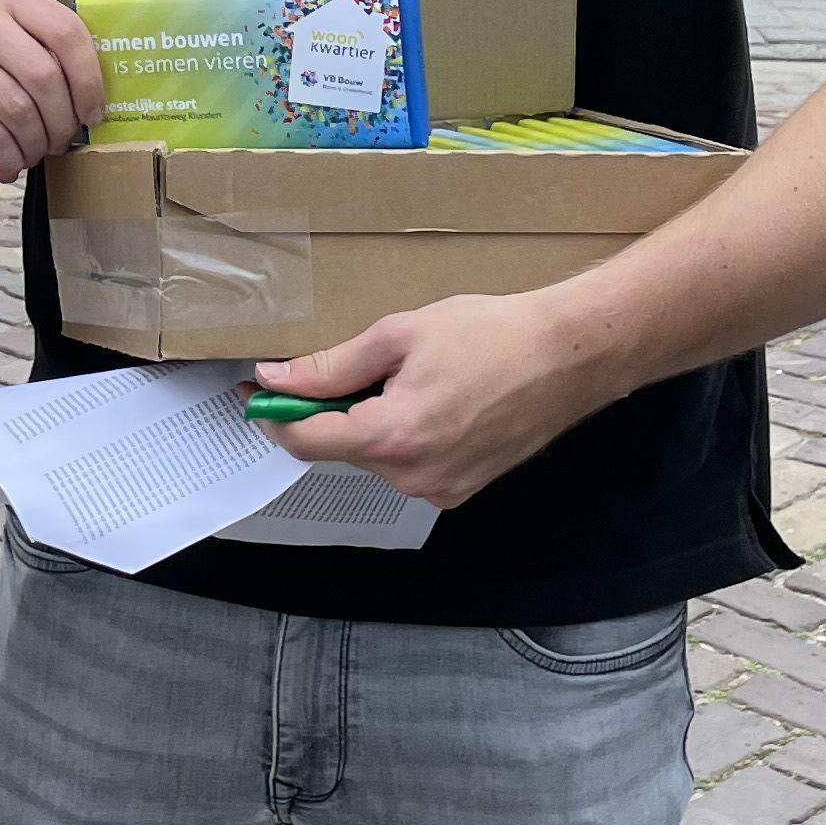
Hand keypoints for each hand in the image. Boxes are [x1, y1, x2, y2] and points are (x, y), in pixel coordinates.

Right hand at [0, 0, 104, 190]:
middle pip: (43, 73)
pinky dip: (8, 156)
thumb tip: (103, 100)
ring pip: (17, 107)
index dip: (89, 80)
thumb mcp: (23, 58)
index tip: (94, 114)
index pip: (65, 31)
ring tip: (37, 154)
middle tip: (64, 142)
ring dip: (36, 143)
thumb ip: (58, 60)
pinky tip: (10, 164)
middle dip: (62, 120)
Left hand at [255, 288, 620, 510]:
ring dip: (374, 421)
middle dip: (335, 410)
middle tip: (355, 365)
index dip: (276, 417)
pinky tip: (435, 399)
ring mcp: (440, 489)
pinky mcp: (462, 489)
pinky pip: (410, 465)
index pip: (307, 442)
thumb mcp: (400, 335)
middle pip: (343, 448)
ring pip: (377, 457)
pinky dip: (405, 435)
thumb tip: (279, 380)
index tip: (257, 395)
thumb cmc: (490, 335)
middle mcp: (413, 476)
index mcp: (393, 437)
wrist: (568, 356)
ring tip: (413, 376)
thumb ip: (333, 367)